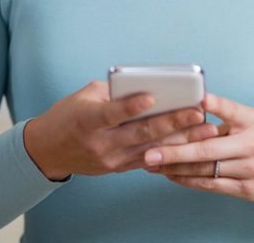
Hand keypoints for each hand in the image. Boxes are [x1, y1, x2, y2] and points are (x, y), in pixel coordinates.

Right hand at [23, 80, 219, 180]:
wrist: (48, 150)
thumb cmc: (67, 115)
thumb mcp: (83, 96)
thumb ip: (112, 92)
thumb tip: (146, 86)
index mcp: (87, 120)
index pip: (112, 113)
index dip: (132, 106)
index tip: (153, 96)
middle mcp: (100, 143)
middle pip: (140, 133)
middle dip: (172, 122)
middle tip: (197, 113)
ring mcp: (110, 159)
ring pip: (152, 149)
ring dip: (181, 140)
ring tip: (205, 131)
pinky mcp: (118, 168)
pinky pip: (149, 160)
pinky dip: (171, 152)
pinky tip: (192, 145)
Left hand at [142, 93, 253, 204]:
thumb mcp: (253, 117)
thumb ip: (226, 111)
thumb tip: (196, 101)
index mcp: (251, 124)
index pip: (227, 111)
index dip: (210, 105)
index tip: (191, 101)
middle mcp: (251, 148)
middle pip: (206, 150)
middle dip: (174, 152)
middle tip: (149, 152)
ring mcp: (248, 172)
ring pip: (205, 171)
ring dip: (175, 168)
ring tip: (152, 165)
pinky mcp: (246, 190)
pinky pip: (212, 186)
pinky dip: (189, 181)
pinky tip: (172, 175)